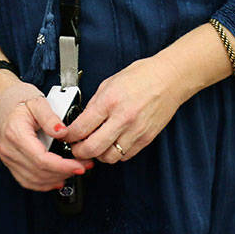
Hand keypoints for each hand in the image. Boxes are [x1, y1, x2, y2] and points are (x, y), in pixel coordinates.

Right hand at [0, 76, 91, 190]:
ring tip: (73, 171)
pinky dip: (43, 184)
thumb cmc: (19, 98)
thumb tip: (63, 132)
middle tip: (83, 166)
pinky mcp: (10, 162)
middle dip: (64, 172)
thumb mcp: (38, 101)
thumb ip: (50, 118)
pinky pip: (26, 180)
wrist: (2, 99)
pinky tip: (57, 180)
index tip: (79, 165)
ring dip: (56, 179)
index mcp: (16, 133)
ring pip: (33, 180)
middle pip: (39, 172)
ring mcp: (8, 157)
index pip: (41, 159)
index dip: (62, 166)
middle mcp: (9, 149)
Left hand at [65, 56, 187, 163]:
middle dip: (78, 151)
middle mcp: (122, 118)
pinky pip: (125, 156)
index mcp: (109, 101)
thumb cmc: (142, 76)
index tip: (65, 136)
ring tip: (95, 146)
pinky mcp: (146, 139)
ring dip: (98, 155)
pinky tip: (112, 145)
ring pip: (108, 157)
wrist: (169, 78)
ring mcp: (135, 131)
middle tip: (75, 147)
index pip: (81, 128)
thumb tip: (82, 120)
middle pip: (92, 148)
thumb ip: (95, 104)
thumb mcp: (109, 83)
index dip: (68, 136)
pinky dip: (115, 154)